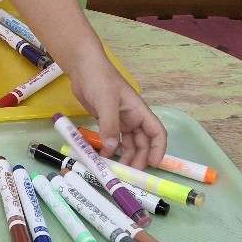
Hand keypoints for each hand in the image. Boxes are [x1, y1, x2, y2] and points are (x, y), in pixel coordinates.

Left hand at [66, 50, 167, 168]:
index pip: (157, 132)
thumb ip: (109, 124)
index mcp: (139, 111)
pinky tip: (102, 158)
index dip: (158, 149)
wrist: (82, 67)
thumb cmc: (99, 78)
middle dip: (139, 158)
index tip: (152, 164)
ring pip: (128, 144)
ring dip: (124, 157)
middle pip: (143, 143)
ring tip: (116, 169)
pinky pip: (112, 140)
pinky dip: (110, 150)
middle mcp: (132, 118)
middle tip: (129, 173)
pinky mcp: (106, 122)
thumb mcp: (105, 100)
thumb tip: (112, 148)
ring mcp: (119, 121)